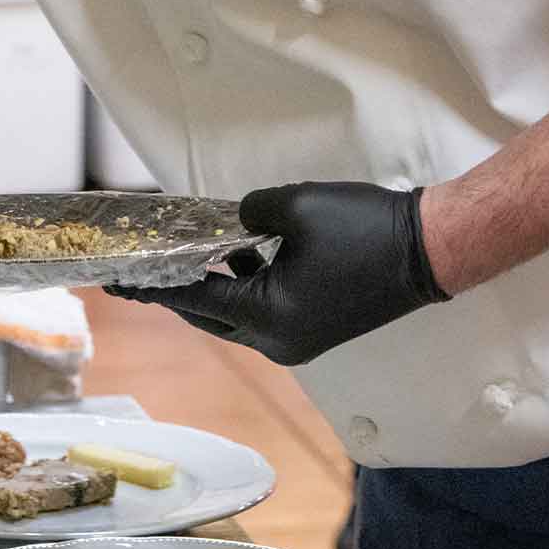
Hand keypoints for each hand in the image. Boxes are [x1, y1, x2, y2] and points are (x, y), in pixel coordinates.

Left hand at [106, 181, 448, 364]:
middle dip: (178, 289)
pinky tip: (242, 249)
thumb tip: (235, 221)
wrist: (429, 252)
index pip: (193, 298)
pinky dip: (248, 283)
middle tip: (143, 266)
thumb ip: (249, 213)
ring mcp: (300, 339)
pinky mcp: (317, 328)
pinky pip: (266, 310)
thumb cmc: (362, 229)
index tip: (118, 279)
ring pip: (238, 314)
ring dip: (216, 283)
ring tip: (191, 248)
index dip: (152, 285)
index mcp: (267, 317)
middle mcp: (278, 341)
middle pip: (211, 315)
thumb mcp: (294, 207)